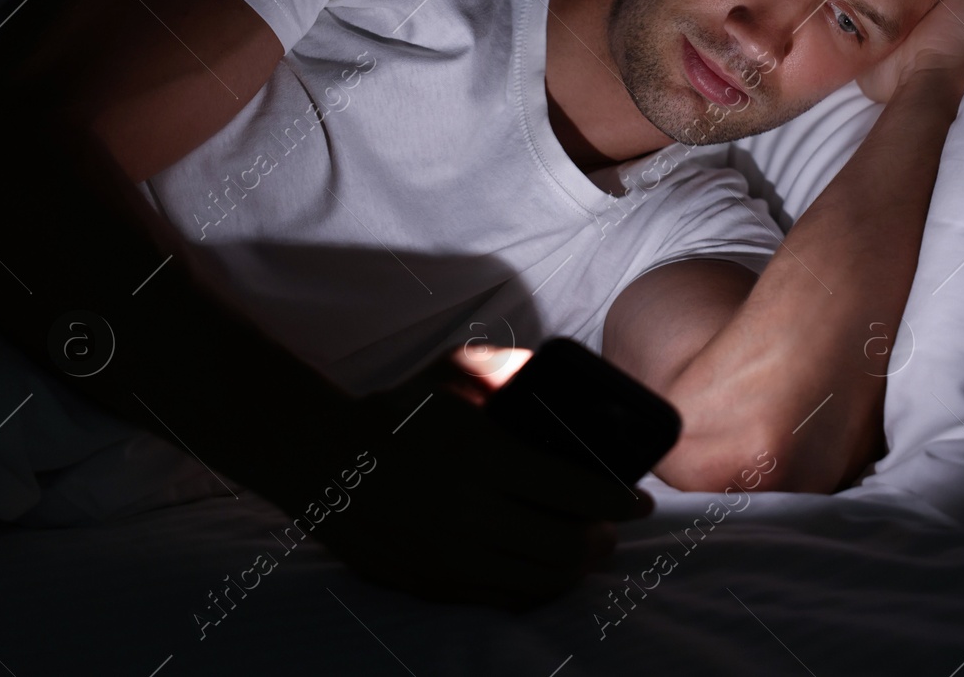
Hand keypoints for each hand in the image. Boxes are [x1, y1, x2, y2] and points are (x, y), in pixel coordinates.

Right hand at [289, 344, 652, 609]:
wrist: (324, 460)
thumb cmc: (398, 412)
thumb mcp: (451, 371)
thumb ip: (506, 364)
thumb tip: (550, 370)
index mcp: (480, 456)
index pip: (575, 492)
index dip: (619, 501)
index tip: (639, 499)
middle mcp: (465, 512)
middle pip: (564, 546)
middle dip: (603, 541)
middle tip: (612, 528)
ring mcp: (445, 555)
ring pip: (537, 580)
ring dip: (574, 569)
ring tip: (584, 550)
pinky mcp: (428, 582)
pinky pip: (501, 598)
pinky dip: (535, 589)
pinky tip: (546, 570)